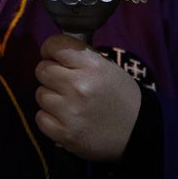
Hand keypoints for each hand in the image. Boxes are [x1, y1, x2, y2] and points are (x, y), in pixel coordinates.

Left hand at [35, 34, 142, 161]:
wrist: (137, 131)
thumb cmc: (120, 95)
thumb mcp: (107, 67)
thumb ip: (80, 58)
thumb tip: (52, 53)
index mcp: (92, 65)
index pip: (54, 45)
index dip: (50, 50)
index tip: (54, 57)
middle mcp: (78, 86)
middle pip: (42, 70)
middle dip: (50, 75)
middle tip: (63, 83)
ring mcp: (70, 111)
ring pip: (40, 94)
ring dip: (51, 97)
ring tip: (68, 103)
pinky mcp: (64, 133)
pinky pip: (40, 118)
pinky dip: (49, 118)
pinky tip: (65, 118)